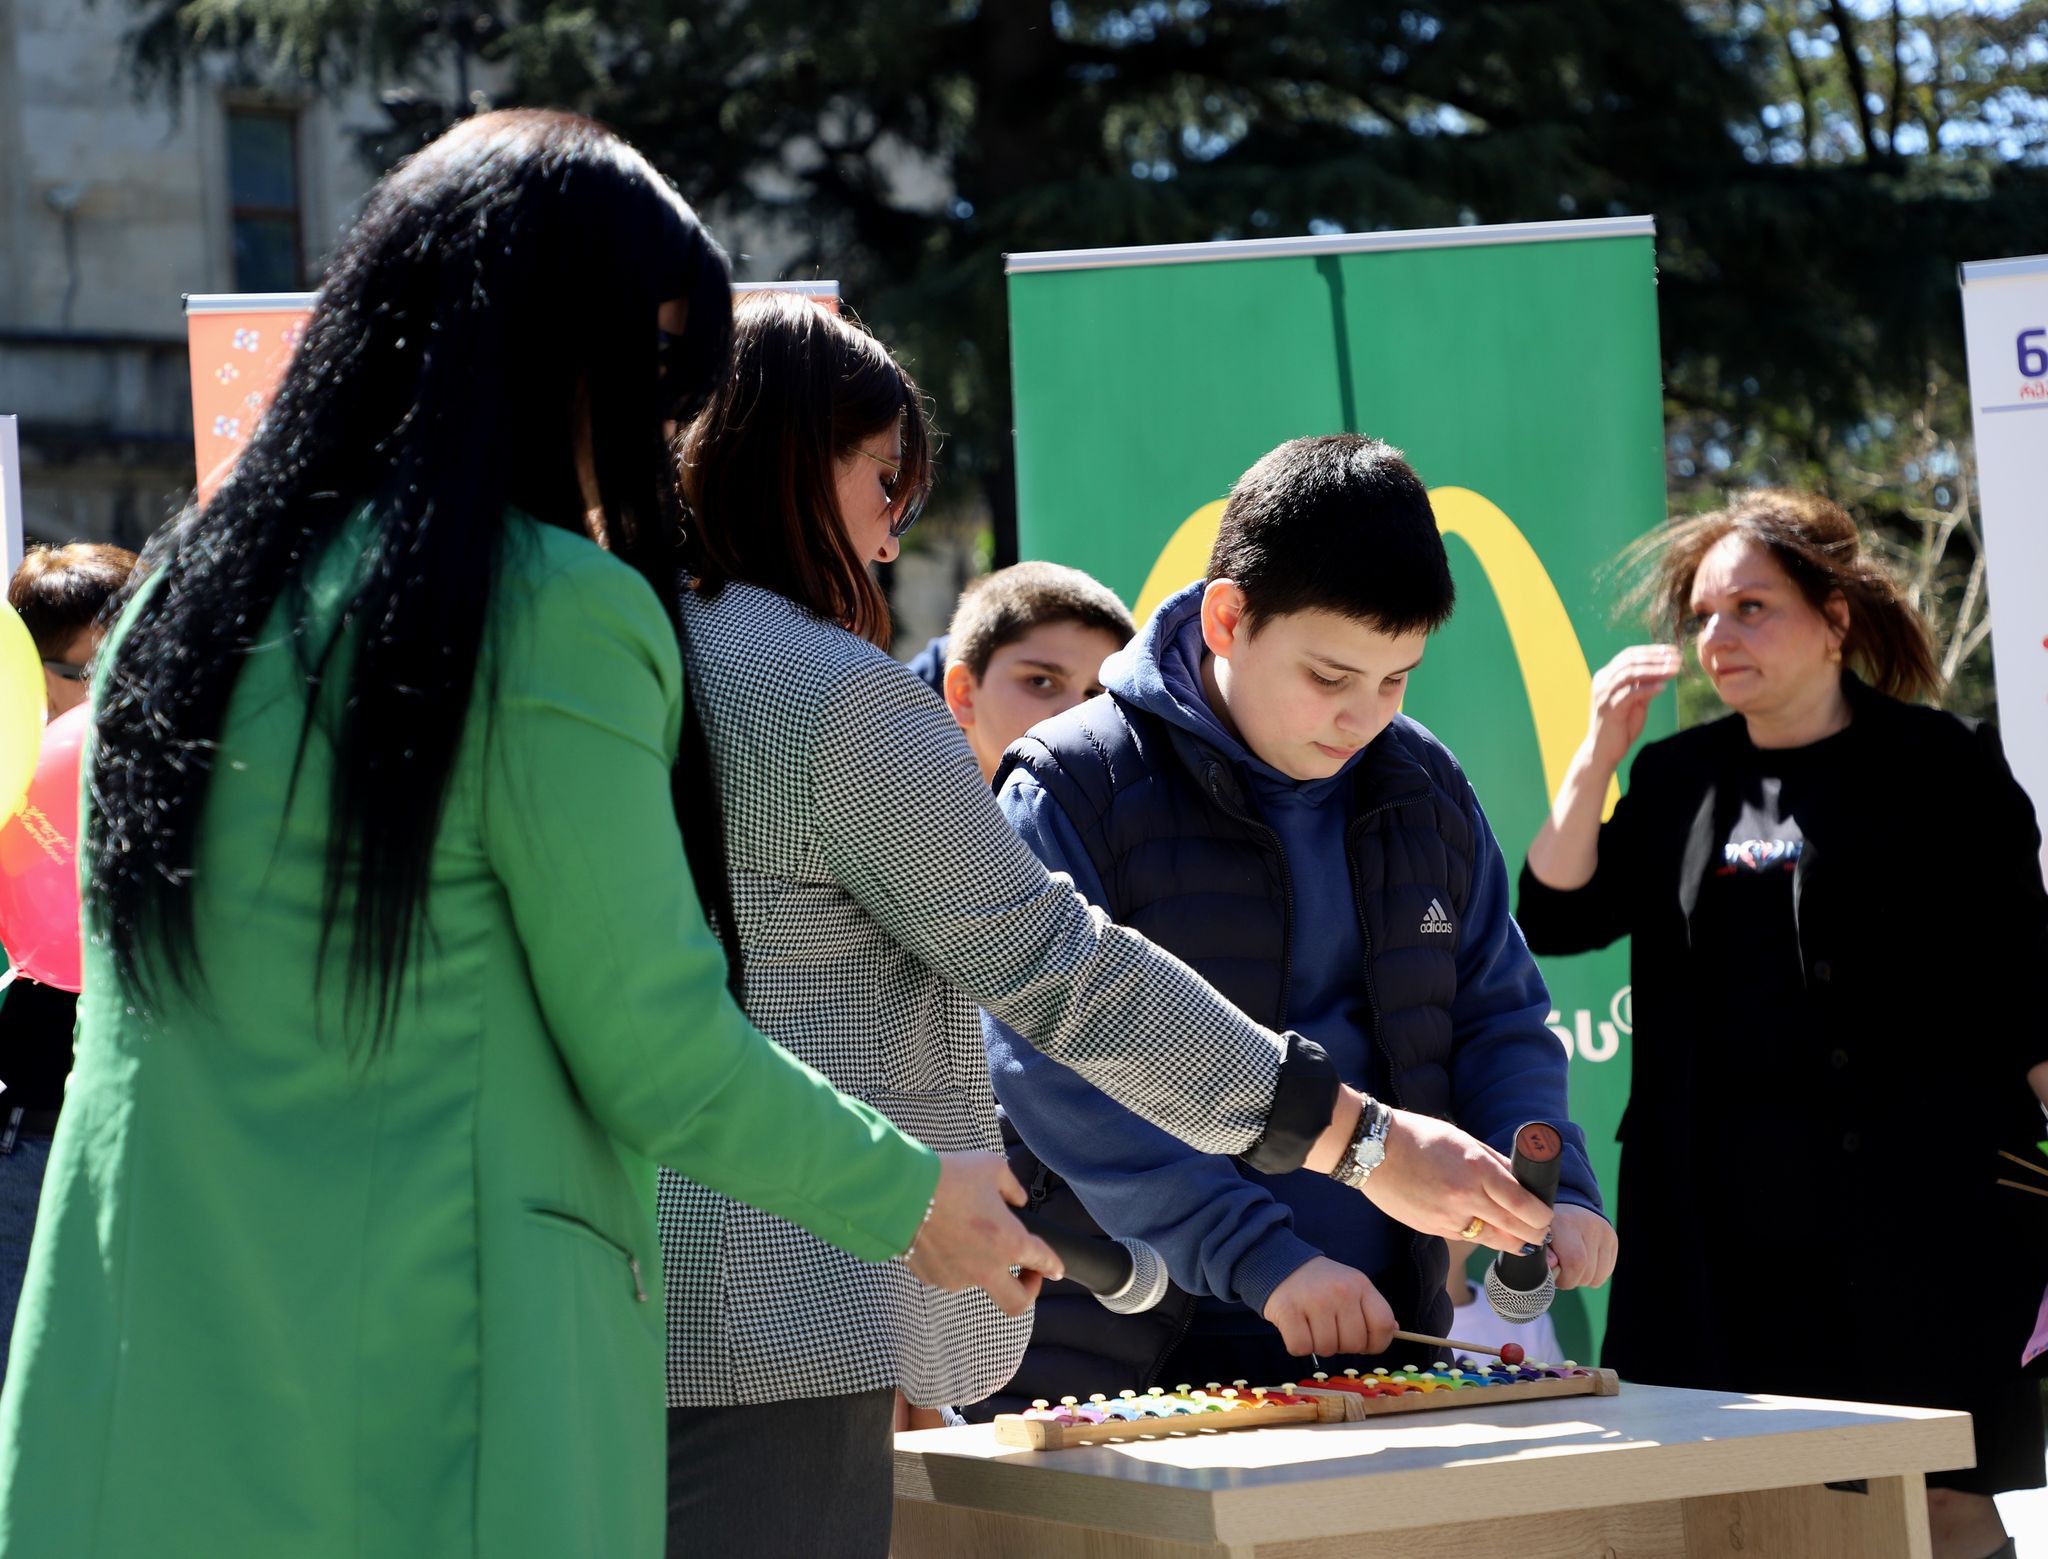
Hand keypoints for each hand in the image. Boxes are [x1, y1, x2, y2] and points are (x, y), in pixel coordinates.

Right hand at [904, 1152, 1063, 1316]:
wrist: (898, 1192)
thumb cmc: (948, 1177)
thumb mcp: (992, 1168)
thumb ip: (1012, 1188)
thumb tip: (1016, 1200)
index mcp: (1009, 1242)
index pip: (1043, 1261)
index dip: (1053, 1266)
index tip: (1054, 1268)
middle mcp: (986, 1268)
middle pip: (1017, 1302)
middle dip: (1027, 1291)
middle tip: (1026, 1275)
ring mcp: (957, 1277)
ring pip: (979, 1281)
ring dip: (983, 1264)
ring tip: (968, 1232)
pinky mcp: (932, 1277)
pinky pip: (951, 1274)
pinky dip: (955, 1260)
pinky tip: (945, 1236)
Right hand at [1261, 1256, 1395, 1358]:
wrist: (1281, 1263)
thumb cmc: (1321, 1283)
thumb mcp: (1352, 1286)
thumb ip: (1372, 1309)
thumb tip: (1394, 1331)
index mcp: (1361, 1285)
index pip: (1384, 1325)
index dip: (1377, 1343)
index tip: (1364, 1343)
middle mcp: (1340, 1291)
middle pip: (1355, 1344)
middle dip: (1343, 1345)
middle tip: (1330, 1329)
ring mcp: (1314, 1300)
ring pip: (1328, 1349)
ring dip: (1319, 1345)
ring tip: (1312, 1324)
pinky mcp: (1288, 1310)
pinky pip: (1302, 1348)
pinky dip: (1298, 1345)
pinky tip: (1297, 1327)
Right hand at [1359, 1110, 1552, 1253]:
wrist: (1373, 1150)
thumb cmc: (1419, 1137)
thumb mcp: (1463, 1140)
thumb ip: (1495, 1162)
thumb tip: (1522, 1179)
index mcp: (1477, 1169)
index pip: (1525, 1206)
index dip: (1542, 1217)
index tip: (1545, 1217)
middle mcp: (1466, 1197)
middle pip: (1515, 1230)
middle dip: (1534, 1235)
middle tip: (1539, 1233)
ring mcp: (1448, 1217)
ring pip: (1493, 1241)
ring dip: (1511, 1241)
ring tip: (1519, 1237)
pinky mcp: (1433, 1229)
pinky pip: (1466, 1237)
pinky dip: (1480, 1235)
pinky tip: (1483, 1227)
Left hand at [1546, 1204, 1616, 1289]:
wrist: (1567, 1207)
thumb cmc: (1547, 1228)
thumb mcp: (1538, 1238)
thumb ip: (1542, 1254)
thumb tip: (1551, 1266)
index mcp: (1566, 1223)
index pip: (1575, 1262)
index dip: (1564, 1278)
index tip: (1553, 1275)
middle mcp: (1590, 1225)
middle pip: (1586, 1273)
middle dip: (1571, 1280)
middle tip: (1560, 1271)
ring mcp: (1604, 1232)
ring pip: (1597, 1278)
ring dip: (1582, 1279)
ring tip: (1570, 1265)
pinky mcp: (1613, 1240)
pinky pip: (1605, 1273)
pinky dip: (1593, 1275)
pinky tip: (1583, 1263)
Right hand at [1585, 645, 1680, 772]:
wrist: (1603, 751)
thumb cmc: (1620, 726)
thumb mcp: (1635, 702)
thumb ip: (1644, 686)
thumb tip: (1663, 671)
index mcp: (1606, 676)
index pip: (1629, 655)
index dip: (1651, 651)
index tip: (1672, 650)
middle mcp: (1603, 682)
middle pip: (1630, 661)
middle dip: (1656, 657)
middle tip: (1677, 657)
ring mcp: (1604, 695)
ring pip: (1630, 674)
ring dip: (1655, 670)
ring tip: (1674, 669)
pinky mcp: (1610, 709)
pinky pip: (1631, 694)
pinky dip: (1648, 689)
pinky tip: (1664, 687)